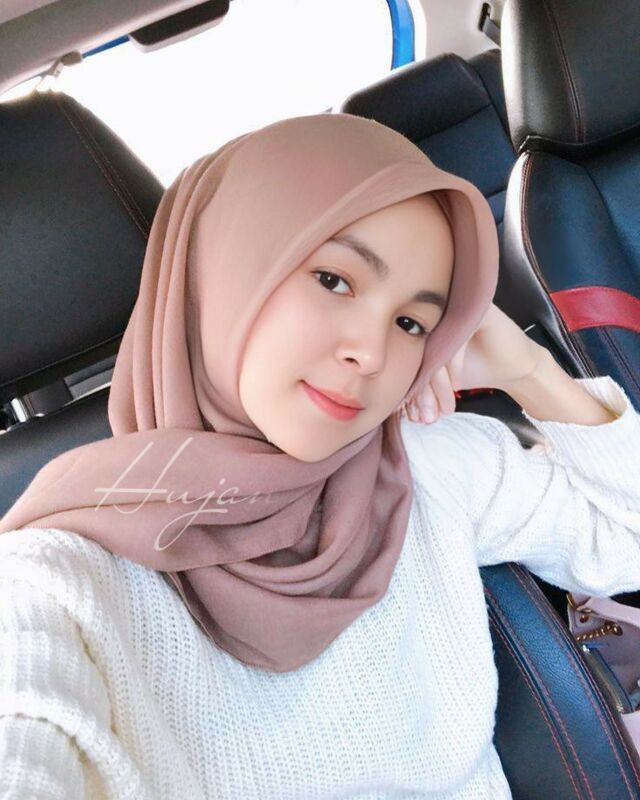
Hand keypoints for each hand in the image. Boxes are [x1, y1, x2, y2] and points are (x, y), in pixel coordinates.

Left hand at [401, 302, 546, 423]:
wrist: (514, 368)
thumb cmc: (475, 370)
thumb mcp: (441, 383)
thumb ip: (420, 388)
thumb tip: (397, 410)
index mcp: (422, 328)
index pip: (406, 359)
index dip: (408, 389)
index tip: (411, 416)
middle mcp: (436, 315)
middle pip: (418, 354)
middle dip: (421, 391)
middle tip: (426, 416)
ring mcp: (456, 310)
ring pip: (436, 348)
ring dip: (437, 383)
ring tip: (444, 408)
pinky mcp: (476, 311)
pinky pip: (456, 340)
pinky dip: (453, 366)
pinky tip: (458, 385)